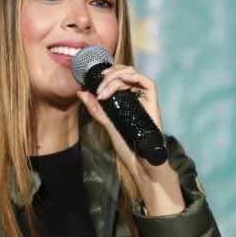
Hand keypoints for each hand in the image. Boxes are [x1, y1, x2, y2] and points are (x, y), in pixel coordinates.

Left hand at [78, 64, 182, 214]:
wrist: (141, 164)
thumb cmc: (127, 147)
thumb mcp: (107, 125)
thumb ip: (96, 109)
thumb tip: (81, 92)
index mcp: (126, 100)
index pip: (118, 77)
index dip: (106, 76)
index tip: (94, 85)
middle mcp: (137, 97)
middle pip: (125, 72)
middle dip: (109, 74)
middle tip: (99, 87)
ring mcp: (146, 100)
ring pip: (134, 74)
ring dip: (117, 76)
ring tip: (105, 89)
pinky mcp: (154, 104)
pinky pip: (149, 83)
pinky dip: (135, 78)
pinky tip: (122, 83)